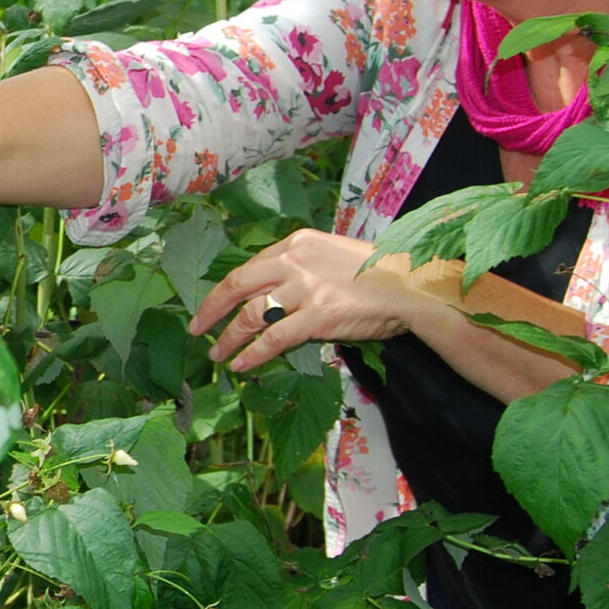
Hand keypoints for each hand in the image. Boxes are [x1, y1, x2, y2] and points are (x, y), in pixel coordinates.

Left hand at [190, 229, 423, 370]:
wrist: (411, 285)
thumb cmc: (378, 274)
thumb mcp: (331, 256)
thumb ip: (301, 269)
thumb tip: (273, 295)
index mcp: (296, 243)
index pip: (249, 267)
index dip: (227, 290)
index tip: (213, 305)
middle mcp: (293, 261)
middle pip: (237, 286)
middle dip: (211, 310)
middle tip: (197, 328)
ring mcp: (304, 289)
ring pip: (251, 315)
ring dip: (230, 338)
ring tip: (219, 354)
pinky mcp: (317, 316)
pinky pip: (274, 338)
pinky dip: (254, 353)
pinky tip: (243, 365)